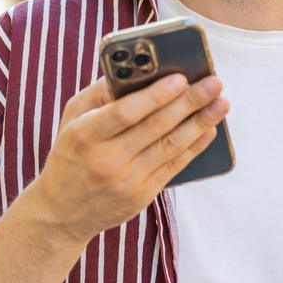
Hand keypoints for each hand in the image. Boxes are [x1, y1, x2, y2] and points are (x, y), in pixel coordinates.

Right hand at [28, 73, 228, 243]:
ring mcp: (126, 181)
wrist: (61, 212)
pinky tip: (209, 130)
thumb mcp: (71, 119)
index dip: (155, 95)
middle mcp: (107, 159)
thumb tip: (132, 71)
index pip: (125, 112)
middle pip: (155, 127)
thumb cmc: (69, 155)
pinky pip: (174, 167)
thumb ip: (98, 93)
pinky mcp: (141, 196)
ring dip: (200, 123)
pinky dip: (194, 147)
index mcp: (86, 134)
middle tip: (214, 83)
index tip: (180, 78)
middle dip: (189, 102)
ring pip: (170, 147)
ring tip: (221, 103)